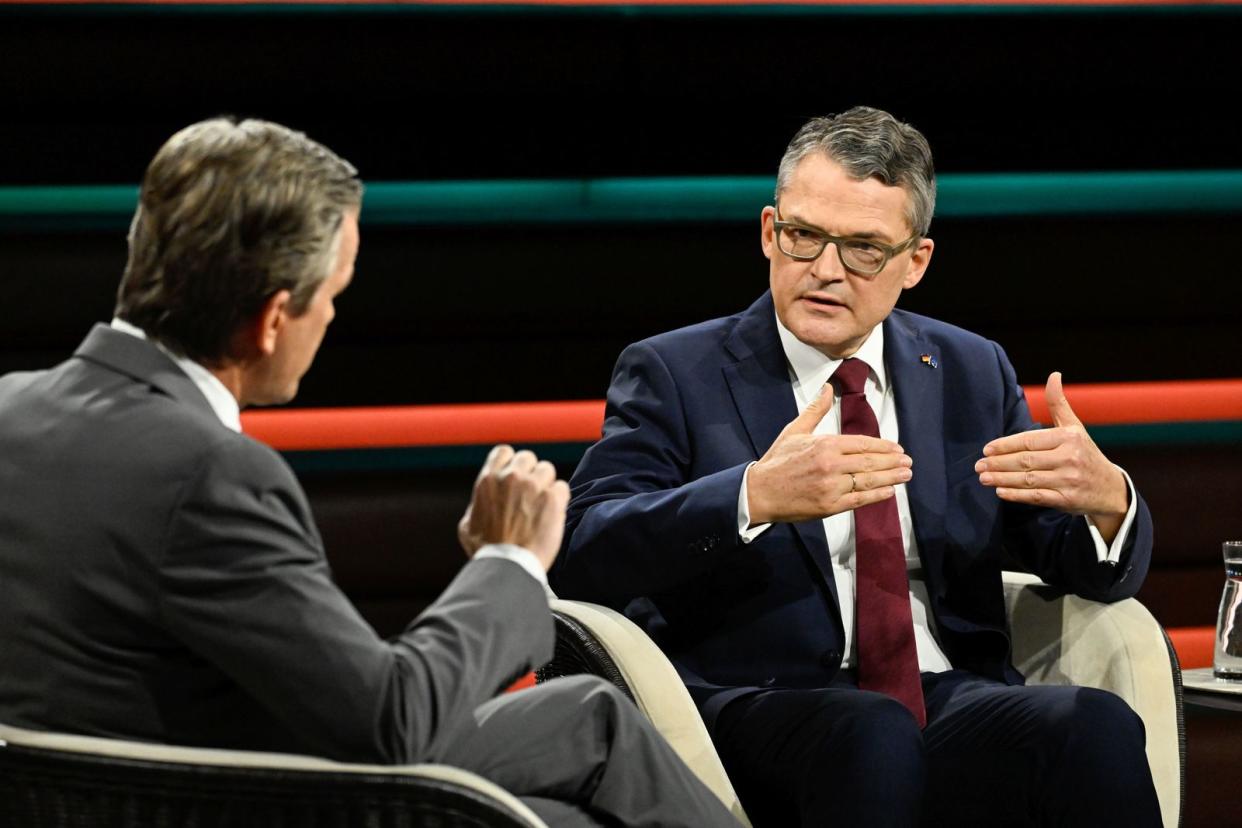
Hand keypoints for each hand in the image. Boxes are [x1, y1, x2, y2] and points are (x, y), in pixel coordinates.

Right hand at [457, 444, 570, 570]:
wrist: (508, 567)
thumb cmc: (486, 551)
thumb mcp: (468, 525)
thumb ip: (478, 504)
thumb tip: (483, 498)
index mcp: (488, 479)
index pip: (504, 452)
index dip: (511, 464)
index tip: (514, 477)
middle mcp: (511, 477)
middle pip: (528, 458)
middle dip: (530, 473)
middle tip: (530, 494)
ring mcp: (533, 486)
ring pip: (547, 470)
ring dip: (546, 484)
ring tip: (542, 505)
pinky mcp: (553, 499)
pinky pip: (562, 487)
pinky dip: (560, 499)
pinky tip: (553, 514)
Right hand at [746, 383, 912, 524]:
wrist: (759, 492)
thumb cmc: (777, 461)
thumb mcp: (795, 430)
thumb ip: (815, 410)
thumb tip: (828, 388)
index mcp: (825, 445)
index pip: (863, 444)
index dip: (884, 447)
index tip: (897, 449)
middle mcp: (831, 465)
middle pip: (870, 462)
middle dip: (892, 462)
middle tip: (908, 462)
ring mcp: (832, 487)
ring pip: (868, 481)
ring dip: (891, 477)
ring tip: (905, 475)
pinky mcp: (830, 505)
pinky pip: (859, 500)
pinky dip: (877, 495)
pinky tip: (889, 491)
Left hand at [975, 372, 1127, 537]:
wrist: (1110, 488)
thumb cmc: (1085, 453)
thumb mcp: (1074, 427)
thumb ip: (1058, 403)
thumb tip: (1054, 375)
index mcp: (1069, 438)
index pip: (1029, 441)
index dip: (1005, 445)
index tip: (986, 449)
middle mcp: (1070, 458)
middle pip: (1026, 460)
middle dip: (999, 463)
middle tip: (978, 465)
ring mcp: (1069, 480)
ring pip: (1028, 479)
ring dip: (1002, 479)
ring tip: (983, 478)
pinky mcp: (1067, 500)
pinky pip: (1036, 496)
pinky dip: (1017, 495)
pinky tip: (1000, 491)